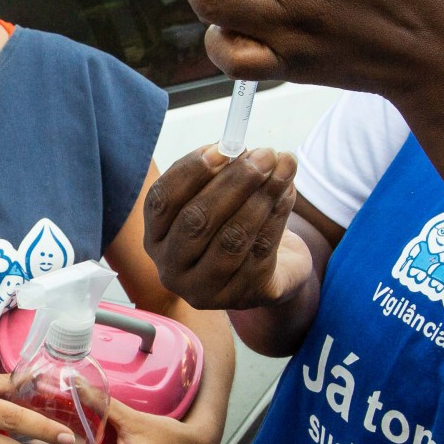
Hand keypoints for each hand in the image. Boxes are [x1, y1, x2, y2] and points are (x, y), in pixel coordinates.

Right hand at [144, 145, 314, 311]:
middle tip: (265, 154)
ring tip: (285, 166)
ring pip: (233, 236)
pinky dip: (278, 215)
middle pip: (196, 220)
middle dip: (235, 182)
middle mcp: (172, 268)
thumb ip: (220, 174)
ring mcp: (205, 288)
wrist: (267, 271)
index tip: (221, 147)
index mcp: (156, 237)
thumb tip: (238, 150)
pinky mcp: (242, 295)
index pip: (162, 201)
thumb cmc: (232, 225)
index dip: (190, 172)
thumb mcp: (218, 197)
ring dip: (262, 195)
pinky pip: (262, 249)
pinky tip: (288, 191)